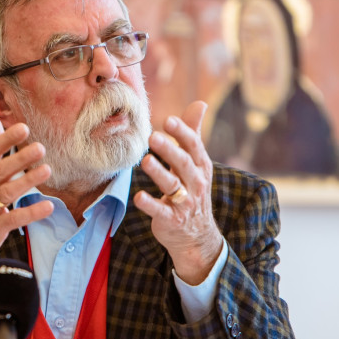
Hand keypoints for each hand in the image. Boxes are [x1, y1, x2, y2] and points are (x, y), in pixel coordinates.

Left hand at [133, 101, 223, 284]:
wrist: (196, 236)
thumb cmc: (192, 191)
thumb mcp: (196, 164)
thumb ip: (193, 134)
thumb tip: (201, 103)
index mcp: (201, 167)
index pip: (194, 146)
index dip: (183, 133)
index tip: (169, 120)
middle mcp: (195, 183)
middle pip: (183, 163)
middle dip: (169, 150)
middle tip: (153, 136)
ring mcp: (184, 202)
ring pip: (172, 185)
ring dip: (159, 172)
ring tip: (146, 160)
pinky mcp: (171, 219)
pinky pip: (160, 210)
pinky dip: (149, 204)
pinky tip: (138, 197)